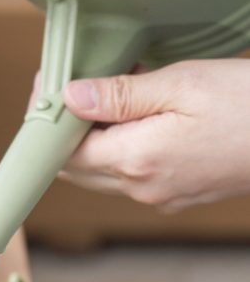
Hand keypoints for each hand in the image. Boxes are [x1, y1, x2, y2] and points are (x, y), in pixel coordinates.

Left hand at [57, 58, 249, 210]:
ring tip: (112, 99)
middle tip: (76, 93)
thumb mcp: (180, 85)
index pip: (64, 155)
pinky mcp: (174, 196)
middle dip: (67, 135)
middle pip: (77, 169)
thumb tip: (71, 98)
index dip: (51, 125)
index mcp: (135, 161)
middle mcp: (141, 188)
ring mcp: (158, 197)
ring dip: (94, 142)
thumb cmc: (248, 106)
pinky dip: (121, 151)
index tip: (52, 93)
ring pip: (102, 175)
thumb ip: (118, 96)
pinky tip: (138, 120)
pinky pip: (129, 178)